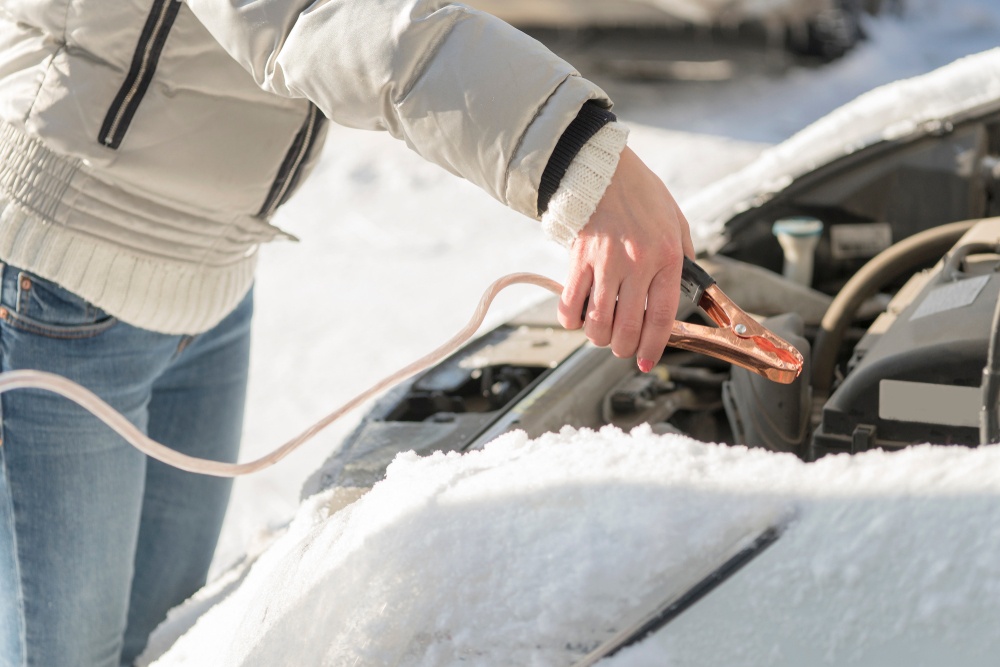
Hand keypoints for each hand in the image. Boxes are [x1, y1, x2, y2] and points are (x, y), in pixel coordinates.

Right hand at [557, 147, 694, 372]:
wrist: (603, 169)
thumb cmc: (642, 194)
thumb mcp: (676, 222)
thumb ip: (683, 257)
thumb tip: (687, 288)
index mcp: (666, 258)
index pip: (661, 317)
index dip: (653, 347)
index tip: (645, 361)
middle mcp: (636, 265)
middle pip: (626, 328)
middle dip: (623, 349)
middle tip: (622, 347)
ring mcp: (604, 264)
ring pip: (597, 324)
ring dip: (598, 337)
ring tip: (601, 331)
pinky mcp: (578, 260)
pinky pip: (570, 304)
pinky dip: (571, 320)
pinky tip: (578, 316)